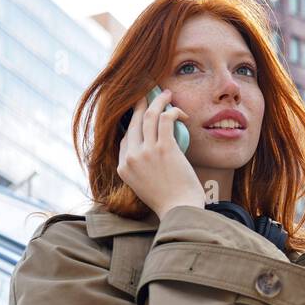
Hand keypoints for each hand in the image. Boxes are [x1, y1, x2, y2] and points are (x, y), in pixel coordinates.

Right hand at [116, 88, 204, 215]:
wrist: (180, 210)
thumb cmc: (168, 201)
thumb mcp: (144, 186)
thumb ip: (142, 169)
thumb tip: (150, 152)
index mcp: (123, 168)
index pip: (126, 138)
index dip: (135, 123)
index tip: (143, 113)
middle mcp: (131, 158)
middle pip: (134, 122)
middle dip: (141, 103)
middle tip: (149, 93)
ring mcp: (146, 152)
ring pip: (149, 115)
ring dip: (159, 100)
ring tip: (167, 93)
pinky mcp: (164, 148)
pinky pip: (166, 120)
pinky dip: (173, 111)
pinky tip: (181, 113)